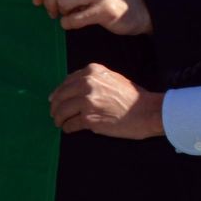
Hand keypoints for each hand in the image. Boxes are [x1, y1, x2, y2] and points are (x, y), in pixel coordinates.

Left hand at [50, 64, 166, 139]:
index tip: (54, 99)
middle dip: (55, 107)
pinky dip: (67, 128)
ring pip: (62, 111)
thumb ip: (93, 80)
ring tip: (59, 123)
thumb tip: (72, 88)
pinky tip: (69, 129)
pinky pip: (70, 124)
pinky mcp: (89, 119)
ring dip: (58, 119)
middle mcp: (87, 84)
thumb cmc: (132, 96)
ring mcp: (87, 101)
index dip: (59, 92)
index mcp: (92, 71)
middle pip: (61, 96)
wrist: (147, 111)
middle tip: (54, 114)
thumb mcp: (111, 78)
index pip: (67, 82)